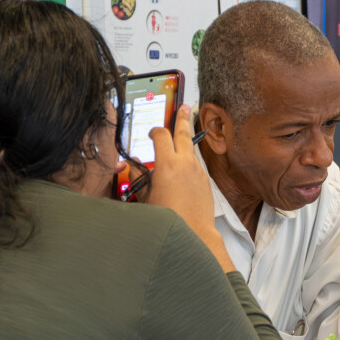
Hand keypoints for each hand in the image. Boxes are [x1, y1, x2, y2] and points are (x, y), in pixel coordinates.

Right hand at [145, 106, 234, 270]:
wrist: (194, 233)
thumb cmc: (168, 219)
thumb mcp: (145, 197)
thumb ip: (139, 178)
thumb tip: (133, 167)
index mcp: (167, 164)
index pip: (161, 135)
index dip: (155, 130)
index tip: (152, 132)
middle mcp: (185, 163)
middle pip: (183, 133)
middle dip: (183, 117)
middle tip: (185, 106)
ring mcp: (198, 171)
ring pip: (191, 149)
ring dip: (186, 139)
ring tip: (185, 129)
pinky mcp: (205, 182)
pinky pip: (196, 165)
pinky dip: (189, 160)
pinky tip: (184, 166)